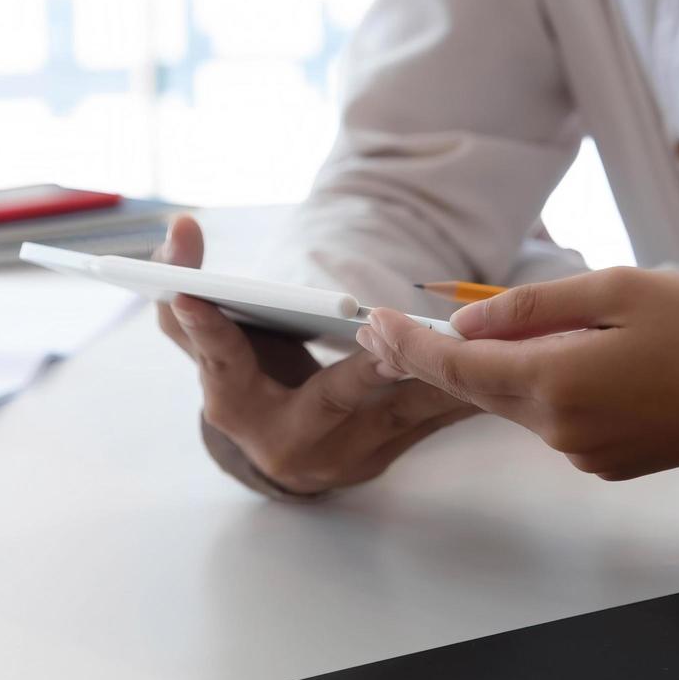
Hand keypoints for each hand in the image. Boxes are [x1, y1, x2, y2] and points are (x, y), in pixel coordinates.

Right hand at [152, 216, 475, 496]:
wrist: (286, 453)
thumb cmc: (247, 381)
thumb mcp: (210, 342)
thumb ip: (187, 286)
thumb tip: (180, 225)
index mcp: (233, 404)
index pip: (220, 360)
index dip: (207, 330)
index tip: (197, 297)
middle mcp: (287, 438)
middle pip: (331, 397)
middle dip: (363, 366)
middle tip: (385, 331)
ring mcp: (343, 452)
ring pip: (397, 409)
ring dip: (435, 376)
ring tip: (465, 342)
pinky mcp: (387, 454)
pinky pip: (430, 421)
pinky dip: (461, 391)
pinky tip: (498, 363)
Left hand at [356, 267, 678, 561]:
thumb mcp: (621, 290)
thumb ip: (536, 307)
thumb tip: (469, 322)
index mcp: (559, 383)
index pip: (460, 364)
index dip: (409, 344)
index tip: (371, 324)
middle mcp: (562, 428)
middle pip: (478, 388)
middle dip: (429, 357)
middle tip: (379, 329)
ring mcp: (585, 452)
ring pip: (516, 402)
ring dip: (494, 368)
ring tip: (471, 334)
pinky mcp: (608, 461)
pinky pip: (554, 416)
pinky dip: (538, 386)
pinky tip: (552, 357)